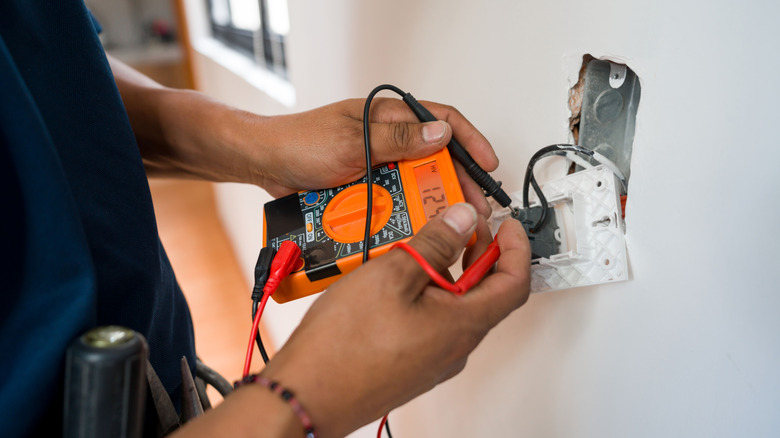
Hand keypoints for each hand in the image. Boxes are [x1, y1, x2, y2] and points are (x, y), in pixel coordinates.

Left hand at [252, 98, 498, 216]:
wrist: (265, 166)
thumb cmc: (301, 142)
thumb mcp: (353, 140)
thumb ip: (398, 139)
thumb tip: (441, 135)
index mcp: (388, 117)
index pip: (441, 120)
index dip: (470, 140)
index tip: (488, 164)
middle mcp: (388, 140)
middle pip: (436, 158)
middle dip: (458, 181)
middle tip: (474, 206)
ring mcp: (378, 165)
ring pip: (416, 184)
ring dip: (433, 201)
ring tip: (449, 223)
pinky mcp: (366, 188)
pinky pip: (394, 201)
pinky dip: (405, 213)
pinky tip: (416, 228)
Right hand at [258, 203, 530, 436]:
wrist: (308, 396)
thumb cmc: (345, 346)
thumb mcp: (393, 275)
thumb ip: (434, 243)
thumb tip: (462, 221)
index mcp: (462, 324)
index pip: (514, 283)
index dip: (516, 248)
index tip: (508, 225)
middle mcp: (455, 347)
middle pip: (486, 294)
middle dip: (478, 254)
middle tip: (461, 226)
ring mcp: (433, 359)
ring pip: (456, 308)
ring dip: (448, 273)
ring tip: (420, 247)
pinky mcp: (410, 364)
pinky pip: (432, 323)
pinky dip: (427, 294)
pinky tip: (397, 280)